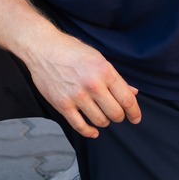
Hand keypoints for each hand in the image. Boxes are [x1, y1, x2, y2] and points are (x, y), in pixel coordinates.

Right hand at [21, 33, 140, 138]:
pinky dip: (89, 132)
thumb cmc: (71, 50)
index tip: (135, 118)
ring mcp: (77, 96)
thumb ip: (116, 78)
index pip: (127, 99)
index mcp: (105, 71)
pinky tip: (93, 131)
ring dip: (104, 121)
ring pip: (100, 121)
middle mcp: (93, 84)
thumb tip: (134, 92)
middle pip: (115, 113)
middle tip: (116, 114)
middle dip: (119, 117)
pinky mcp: (62, 104)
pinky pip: (80, 126)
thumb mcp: (98, 58)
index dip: (134, 112)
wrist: (43, 48)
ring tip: (101, 115)